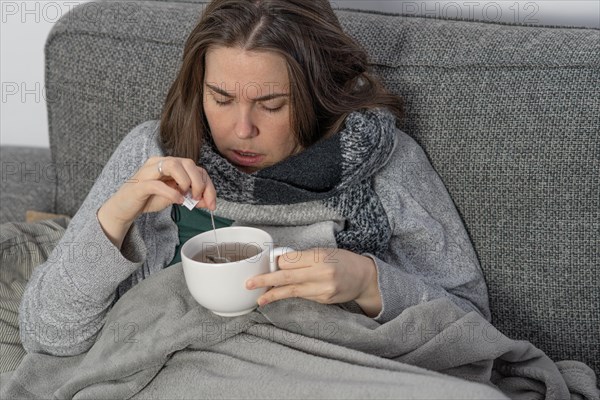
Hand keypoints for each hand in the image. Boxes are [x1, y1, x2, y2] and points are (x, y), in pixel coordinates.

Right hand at [103, 156, 215, 223]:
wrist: (123, 208)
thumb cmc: (148, 199)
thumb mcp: (175, 198)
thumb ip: (191, 198)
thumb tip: (209, 201)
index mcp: (170, 164)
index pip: (196, 168)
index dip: (208, 185)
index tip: (212, 202)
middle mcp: (160, 163)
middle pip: (188, 163)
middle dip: (199, 182)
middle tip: (199, 198)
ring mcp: (149, 172)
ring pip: (173, 165)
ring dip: (186, 181)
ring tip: (187, 197)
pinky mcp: (140, 184)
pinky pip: (158, 184)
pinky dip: (171, 193)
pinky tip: (177, 201)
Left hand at [245, 248, 381, 316]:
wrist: (364, 277)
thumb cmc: (342, 260)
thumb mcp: (323, 252)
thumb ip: (302, 257)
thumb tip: (278, 262)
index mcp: (319, 256)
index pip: (290, 260)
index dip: (275, 263)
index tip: (264, 264)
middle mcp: (321, 273)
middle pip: (287, 277)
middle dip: (266, 280)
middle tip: (249, 284)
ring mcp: (323, 289)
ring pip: (292, 291)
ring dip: (273, 294)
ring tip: (259, 298)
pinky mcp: (323, 299)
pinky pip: (302, 296)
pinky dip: (289, 295)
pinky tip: (278, 297)